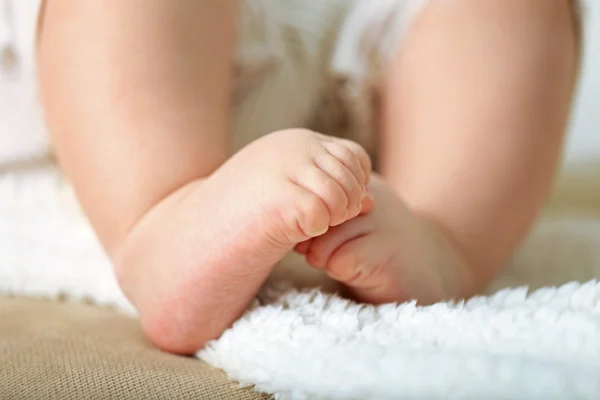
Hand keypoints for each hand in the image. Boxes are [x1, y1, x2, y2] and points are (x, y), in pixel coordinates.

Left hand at [294, 174, 474, 304]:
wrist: (430, 270)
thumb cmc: (378, 246)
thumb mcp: (351, 220)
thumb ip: (325, 210)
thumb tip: (285, 214)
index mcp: (359, 183)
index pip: (311, 192)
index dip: (305, 217)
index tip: (310, 235)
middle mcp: (369, 195)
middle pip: (313, 215)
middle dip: (309, 238)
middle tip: (319, 253)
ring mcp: (380, 221)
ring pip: (323, 238)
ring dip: (322, 257)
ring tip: (340, 262)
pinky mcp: (386, 252)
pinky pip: (340, 260)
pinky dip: (340, 271)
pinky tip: (358, 272)